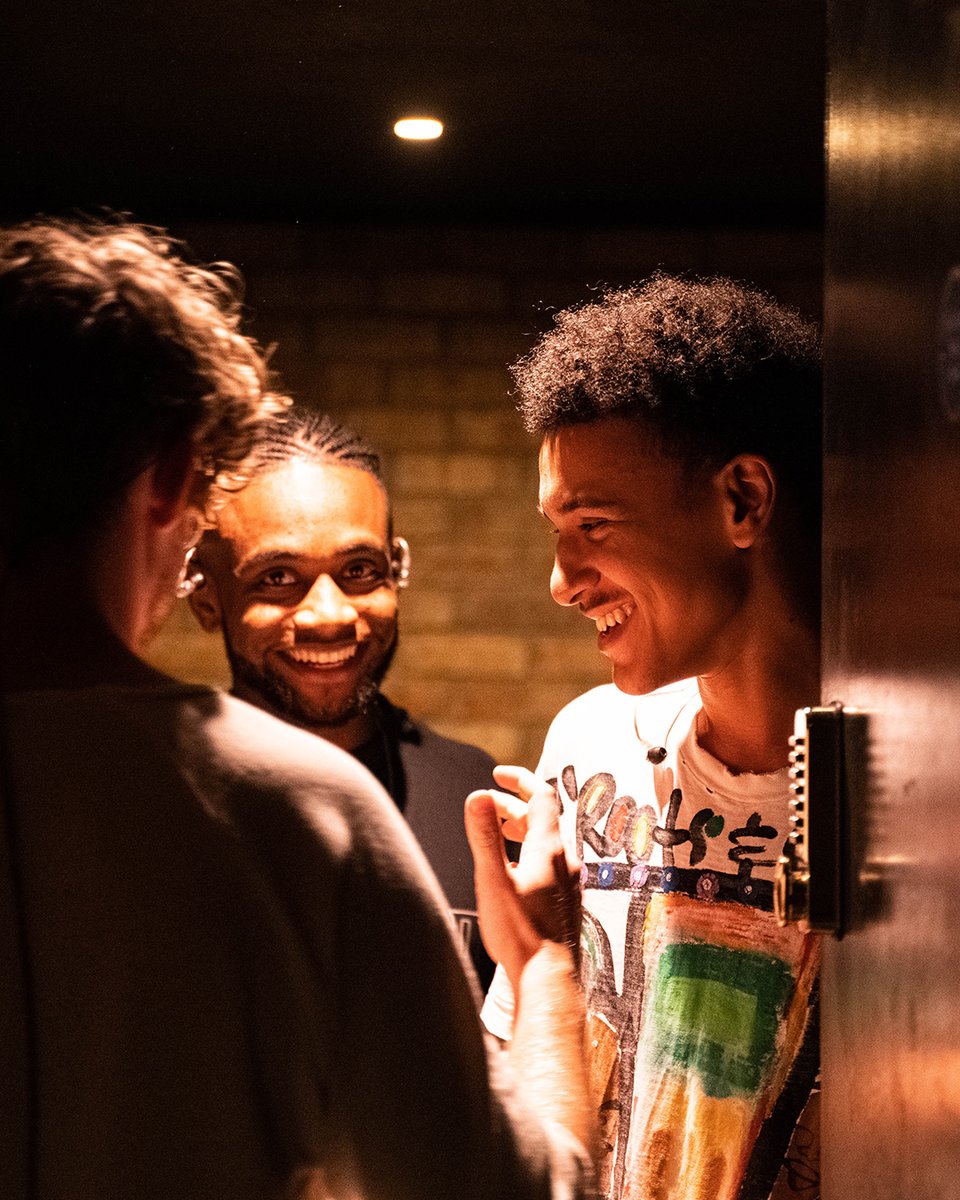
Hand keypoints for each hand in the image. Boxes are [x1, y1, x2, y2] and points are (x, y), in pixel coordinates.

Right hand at [465, 766, 580, 989]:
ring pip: (546, 842)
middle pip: (541, 818)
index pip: (540, 796)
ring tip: (499, 832)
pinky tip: (513, 871)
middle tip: (487, 806)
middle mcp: (563, 861)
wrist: (547, 979)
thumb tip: (479, 797)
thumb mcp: (493, 880)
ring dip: (521, 829)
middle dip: (513, 806)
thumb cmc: (520, 934)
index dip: (519, 779)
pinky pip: (549, 864)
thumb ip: (485, 836)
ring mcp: (567, 882)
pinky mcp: (565, 901)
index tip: (497, 774)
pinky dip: (528, 852)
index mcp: (547, 849)